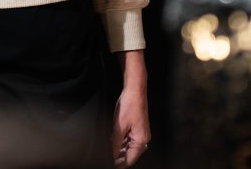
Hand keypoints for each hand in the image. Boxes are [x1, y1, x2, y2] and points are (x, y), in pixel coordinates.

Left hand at [112, 51, 149, 165]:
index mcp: (141, 140)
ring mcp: (141, 132)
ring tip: (108, 150)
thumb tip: (110, 155)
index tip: (110, 165)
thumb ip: (115, 143)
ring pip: (129, 146)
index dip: (119, 164)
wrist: (135, 89)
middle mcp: (143, 138)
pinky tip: (113, 140)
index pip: (130, 159)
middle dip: (119, 157)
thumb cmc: (130, 105)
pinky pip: (129, 138)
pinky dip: (122, 141)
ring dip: (120, 149)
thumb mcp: (119, 127)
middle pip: (130, 154)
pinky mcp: (137, 126)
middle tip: (107, 158)